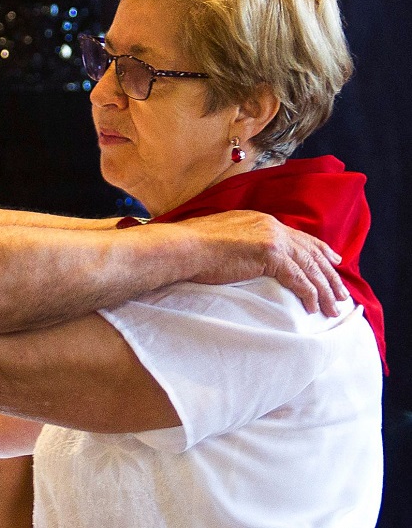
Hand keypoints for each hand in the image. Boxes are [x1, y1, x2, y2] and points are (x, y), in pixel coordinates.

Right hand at [181, 209, 348, 316]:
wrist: (186, 246)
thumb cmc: (197, 246)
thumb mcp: (226, 236)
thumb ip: (245, 242)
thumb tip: (251, 256)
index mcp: (262, 220)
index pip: (299, 237)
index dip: (319, 250)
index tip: (334, 261)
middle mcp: (271, 226)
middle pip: (310, 252)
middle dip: (329, 274)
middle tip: (341, 293)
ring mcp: (272, 239)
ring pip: (309, 267)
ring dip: (324, 290)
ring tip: (333, 308)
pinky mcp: (270, 255)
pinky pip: (299, 279)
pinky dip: (309, 294)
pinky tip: (314, 307)